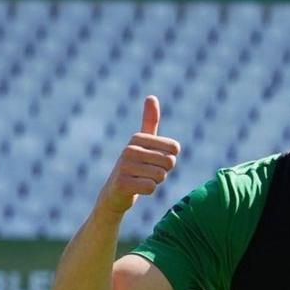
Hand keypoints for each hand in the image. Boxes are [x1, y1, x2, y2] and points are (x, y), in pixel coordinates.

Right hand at [95, 96, 180, 216]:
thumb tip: (151, 96)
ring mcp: (124, 166)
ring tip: (141, 179)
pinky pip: (151, 187)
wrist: (115, 193)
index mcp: (138, 138)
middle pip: (169, 162)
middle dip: (164, 171)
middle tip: (148, 172)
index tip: (154, 161)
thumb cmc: (135, 166)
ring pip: (161, 176)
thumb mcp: (143, 142)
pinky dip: (148, 191)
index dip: (169, 159)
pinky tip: (137, 188)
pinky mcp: (122, 183)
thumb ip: (149, 121)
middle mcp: (129, 149)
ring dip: (155, 182)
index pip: (174, 148)